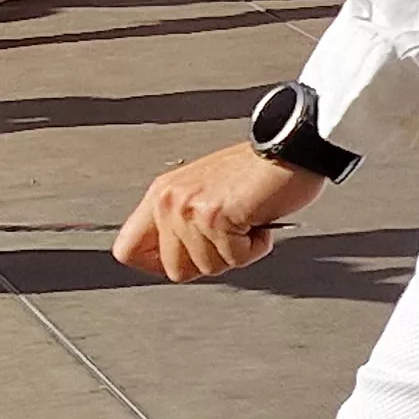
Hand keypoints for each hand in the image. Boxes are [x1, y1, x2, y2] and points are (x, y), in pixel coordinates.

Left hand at [114, 141, 321, 282]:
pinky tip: (259, 222)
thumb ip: (183, 222)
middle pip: (173, 269)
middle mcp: (169, 200)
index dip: (157, 264)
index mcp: (161, 193)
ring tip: (247, 221)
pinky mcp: (215, 217)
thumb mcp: (205, 193)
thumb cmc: (258, 171)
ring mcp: (189, 209)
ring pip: (207, 267)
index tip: (187, 258)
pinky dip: (255, 247)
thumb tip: (179, 258)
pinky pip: (234, 258)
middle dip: (208, 261)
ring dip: (237, 252)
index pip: (127, 250)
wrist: (291, 149)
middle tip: (228, 237)